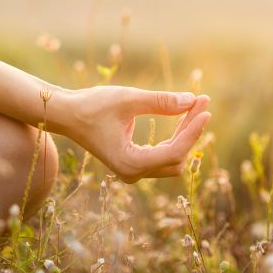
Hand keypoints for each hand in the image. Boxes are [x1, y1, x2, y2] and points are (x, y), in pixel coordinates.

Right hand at [56, 87, 210, 182]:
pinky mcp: (133, 163)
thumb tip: (191, 100)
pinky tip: (183, 116)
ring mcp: (133, 171)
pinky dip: (175, 136)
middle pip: (177, 157)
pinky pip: (163, 154)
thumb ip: (160, 102)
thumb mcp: (128, 99)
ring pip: (172, 157)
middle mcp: (133, 173)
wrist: (67, 115)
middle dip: (191, 130)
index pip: (174, 152)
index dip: (193, 130)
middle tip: (201, 101)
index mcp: (130, 163)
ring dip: (185, 133)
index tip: (205, 107)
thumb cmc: (92, 106)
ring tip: (195, 105)